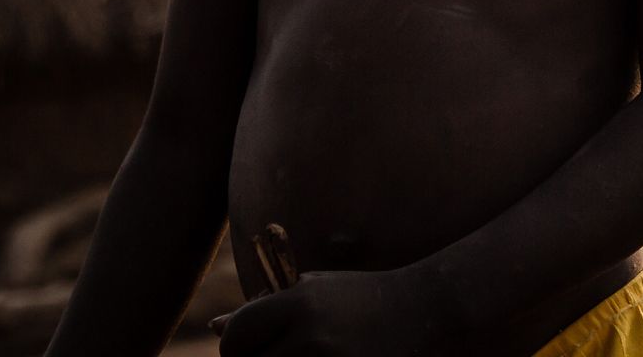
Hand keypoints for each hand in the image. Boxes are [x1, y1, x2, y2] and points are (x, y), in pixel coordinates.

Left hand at [212, 269, 460, 356]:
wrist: (427, 308)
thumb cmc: (362, 296)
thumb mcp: (314, 291)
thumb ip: (266, 309)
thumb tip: (215, 328)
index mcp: (298, 303)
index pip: (234, 337)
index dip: (233, 347)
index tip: (249, 348)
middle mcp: (310, 335)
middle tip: (277, 354)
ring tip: (302, 355)